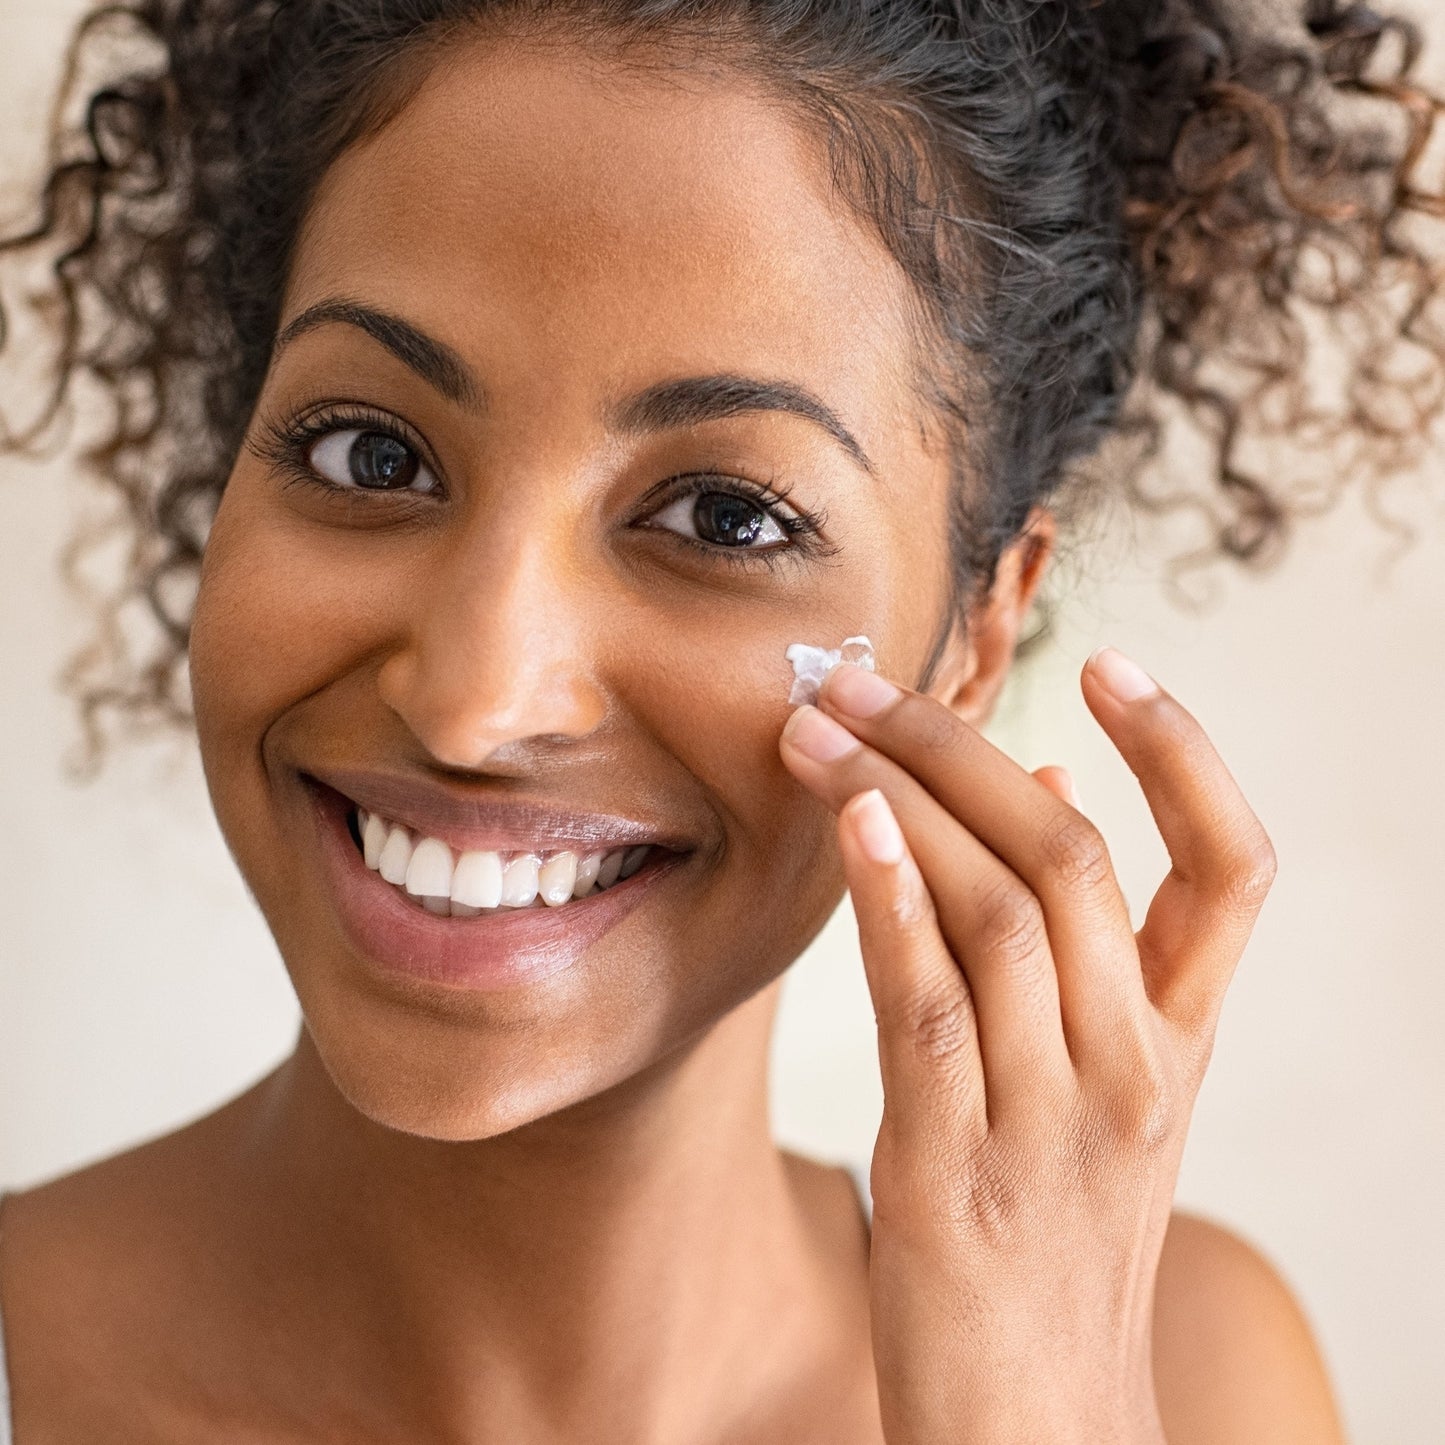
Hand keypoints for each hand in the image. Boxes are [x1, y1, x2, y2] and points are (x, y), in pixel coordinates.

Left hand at [778, 647, 1276, 1444]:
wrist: (1038, 1421)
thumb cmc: (1056, 1228)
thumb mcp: (1099, 1087)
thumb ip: (1088, 944)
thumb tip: (1052, 786)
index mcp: (1178, 1041)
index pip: (1233, 869)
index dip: (1184, 755)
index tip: (1108, 664)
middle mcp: (1131, 1069)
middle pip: (1073, 858)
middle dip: (961, 748)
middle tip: (863, 679)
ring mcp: (1048, 1121)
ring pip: (997, 913)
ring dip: (899, 799)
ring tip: (818, 726)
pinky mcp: (951, 1170)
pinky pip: (931, 1010)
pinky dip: (893, 905)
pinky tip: (850, 827)